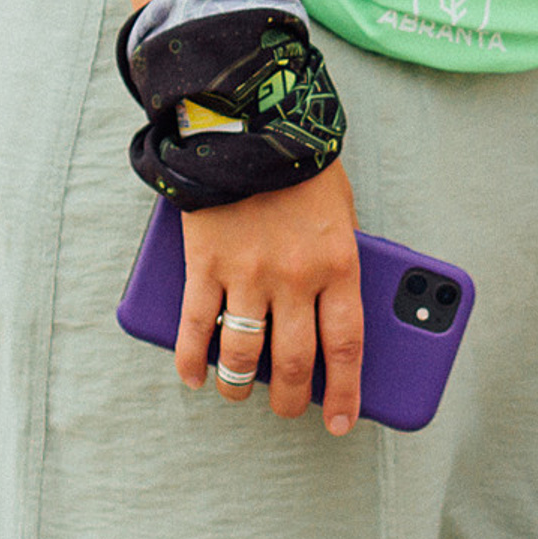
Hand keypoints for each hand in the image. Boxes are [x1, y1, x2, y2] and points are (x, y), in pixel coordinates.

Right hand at [177, 162, 364, 433]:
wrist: (249, 117)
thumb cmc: (301, 163)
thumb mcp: (340, 210)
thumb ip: (337, 260)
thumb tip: (333, 314)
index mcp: (338, 262)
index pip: (345, 346)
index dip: (344, 392)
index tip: (341, 421)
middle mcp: (295, 276)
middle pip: (292, 362)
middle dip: (288, 399)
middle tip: (286, 410)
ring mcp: (247, 273)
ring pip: (242, 357)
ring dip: (238, 386)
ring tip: (237, 393)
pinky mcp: (205, 263)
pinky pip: (196, 329)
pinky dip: (192, 361)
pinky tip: (194, 377)